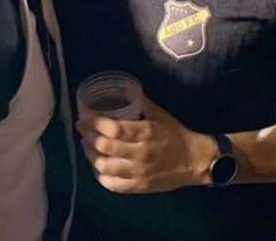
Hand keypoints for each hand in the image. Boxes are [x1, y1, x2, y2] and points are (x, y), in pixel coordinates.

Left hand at [76, 96, 216, 193]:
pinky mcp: (138, 187)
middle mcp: (140, 154)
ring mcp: (138, 173)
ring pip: (104, 167)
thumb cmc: (176, 134)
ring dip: (91, 155)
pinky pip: (112, 185)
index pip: (113, 129)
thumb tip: (123, 88)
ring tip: (87, 145)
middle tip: (82, 128)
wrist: (194, 161)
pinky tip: (98, 167)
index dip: (95, 122)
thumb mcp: (160, 114)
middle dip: (88, 136)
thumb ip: (141, 103)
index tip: (84, 115)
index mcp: (146, 133)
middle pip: (105, 147)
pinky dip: (100, 176)